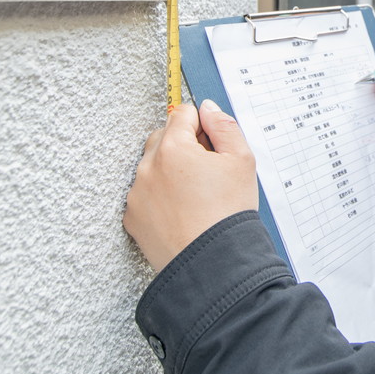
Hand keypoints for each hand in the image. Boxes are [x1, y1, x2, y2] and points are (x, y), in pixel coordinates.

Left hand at [124, 99, 258, 271]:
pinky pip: (145, 194)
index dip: (203, 126)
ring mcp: (136, 194)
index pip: (183, 114)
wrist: (213, 263)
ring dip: (170, 171)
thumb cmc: (228, 213)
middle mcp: (147, 167)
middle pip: (163, 137)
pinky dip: (160, 197)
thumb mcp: (242, 161)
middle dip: (183, 146)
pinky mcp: (132, 218)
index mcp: (172, 148)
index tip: (213, 146)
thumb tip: (207, 109)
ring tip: (195, 196)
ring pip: (153, 166)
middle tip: (208, 172)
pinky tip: (182, 212)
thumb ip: (224, 127)